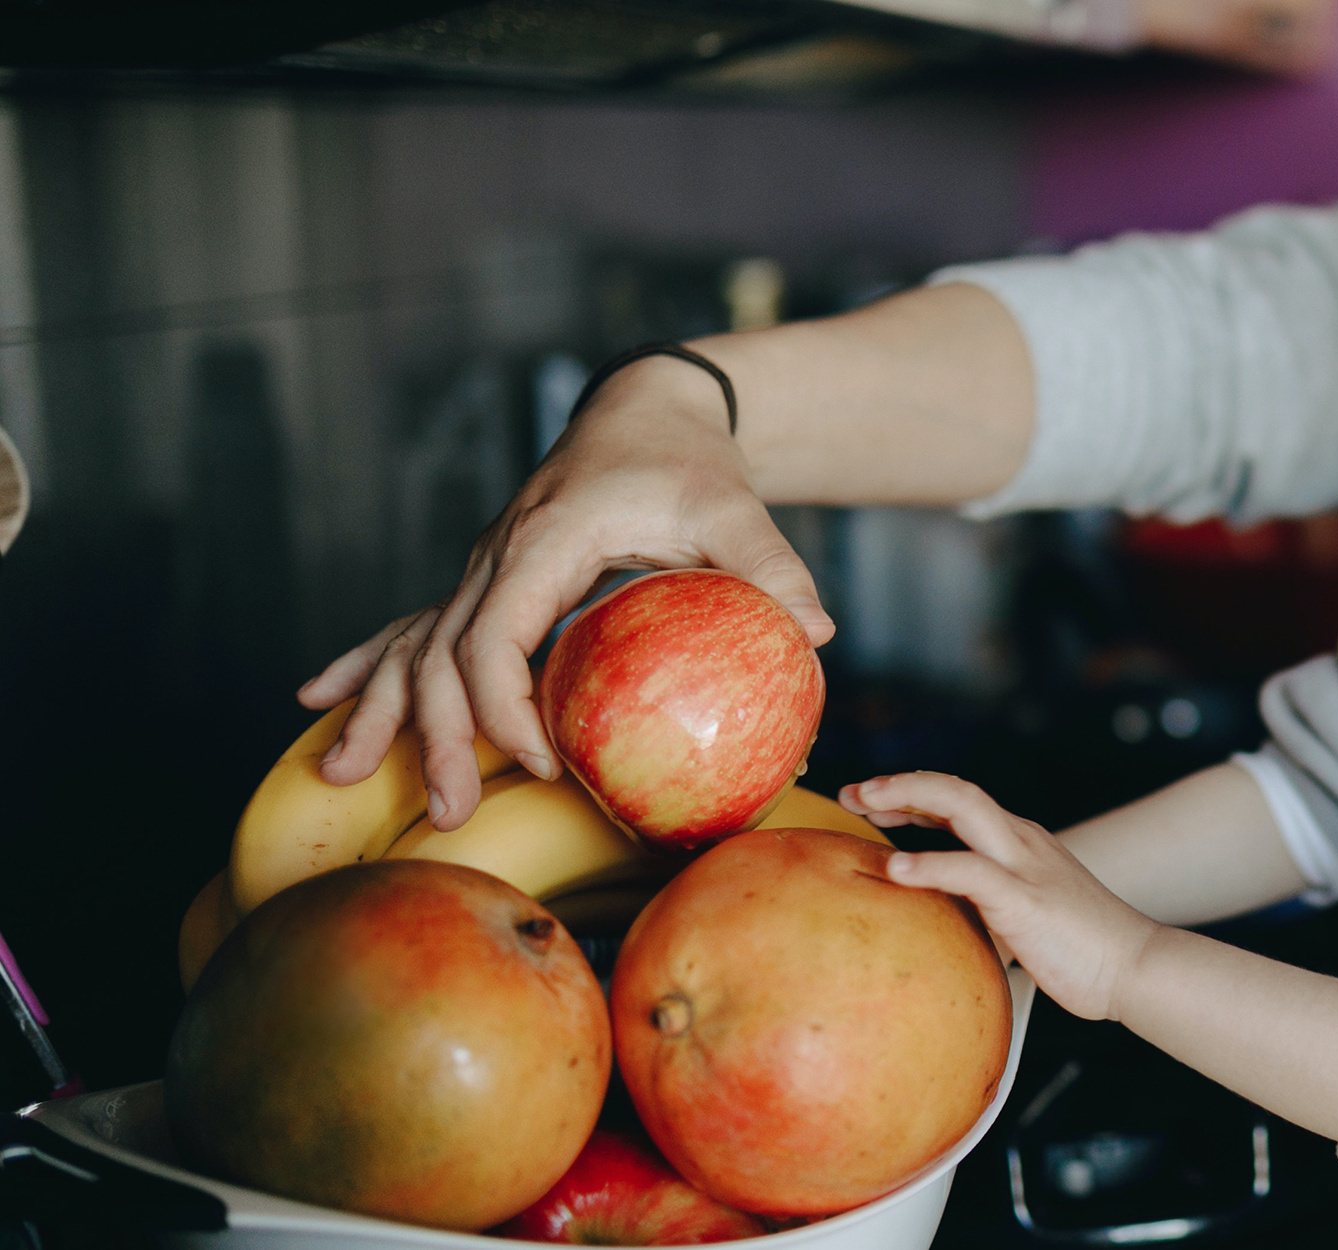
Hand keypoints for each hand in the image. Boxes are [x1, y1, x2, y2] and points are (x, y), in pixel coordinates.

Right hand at [298, 355, 834, 830]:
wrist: (648, 408)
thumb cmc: (691, 461)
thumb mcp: (736, 509)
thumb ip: (774, 568)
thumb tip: (818, 634)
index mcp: (546, 540)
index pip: (496, 634)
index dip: (505, 705)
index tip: (540, 762)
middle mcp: (497, 554)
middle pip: (440, 655)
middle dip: (437, 736)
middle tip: (451, 813)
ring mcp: (483, 566)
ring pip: (414, 645)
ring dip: (386, 712)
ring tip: (346, 775)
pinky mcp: (488, 579)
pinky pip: (414, 627)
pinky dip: (368, 665)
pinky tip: (320, 700)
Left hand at [840, 772, 1161, 1022]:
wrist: (1135, 966)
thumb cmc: (1083, 951)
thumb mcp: (1026, 918)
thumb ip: (989, 911)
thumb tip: (943, 927)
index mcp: (1021, 844)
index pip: (959, 803)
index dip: (911, 796)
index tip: (868, 803)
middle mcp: (1022, 841)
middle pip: (955, 790)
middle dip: (899, 783)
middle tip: (852, 793)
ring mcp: (1025, 865)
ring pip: (962, 806)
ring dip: (907, 796)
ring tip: (863, 802)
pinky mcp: (1025, 899)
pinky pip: (970, 871)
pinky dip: (929, 864)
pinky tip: (895, 868)